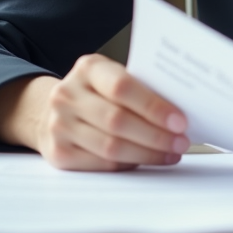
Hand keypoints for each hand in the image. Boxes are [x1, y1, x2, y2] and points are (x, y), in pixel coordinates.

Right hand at [0, 54, 189, 170]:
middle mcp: (68, 95)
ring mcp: (59, 125)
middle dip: (156, 135)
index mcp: (88, 68)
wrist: (50, 110)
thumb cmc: (95, 92)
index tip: (180, 120)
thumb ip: (138, 86)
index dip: (153, 106)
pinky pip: (101, 164)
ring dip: (147, 153)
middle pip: (117, 121)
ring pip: (111, 147)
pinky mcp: (58, 153)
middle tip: (182, 141)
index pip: (122, 87)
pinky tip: (148, 160)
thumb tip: (178, 111)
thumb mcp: (111, 75)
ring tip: (171, 152)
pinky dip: (130, 164)